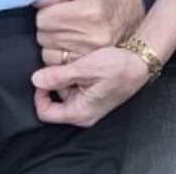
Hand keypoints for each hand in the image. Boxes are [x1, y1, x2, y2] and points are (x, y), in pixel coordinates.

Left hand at [32, 44, 149, 126]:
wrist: (140, 62)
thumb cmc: (118, 68)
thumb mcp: (84, 69)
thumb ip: (58, 76)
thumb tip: (36, 80)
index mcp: (80, 113)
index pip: (45, 112)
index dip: (39, 94)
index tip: (44, 76)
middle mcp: (83, 113)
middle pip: (54, 101)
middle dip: (55, 82)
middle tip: (66, 65)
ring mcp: (88, 105)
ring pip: (64, 92)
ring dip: (66, 77)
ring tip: (79, 64)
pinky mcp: (92, 96)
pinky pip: (75, 87)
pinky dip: (75, 76)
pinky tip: (84, 65)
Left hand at [33, 0, 144, 65]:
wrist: (129, 15)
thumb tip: (35, 4)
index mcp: (87, 12)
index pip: (44, 20)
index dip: (45, 14)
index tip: (52, 12)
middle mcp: (90, 36)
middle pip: (44, 38)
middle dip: (47, 30)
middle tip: (59, 23)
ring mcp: (91, 55)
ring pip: (48, 55)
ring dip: (51, 46)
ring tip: (64, 35)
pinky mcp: (90, 67)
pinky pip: (60, 67)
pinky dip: (59, 58)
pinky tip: (68, 48)